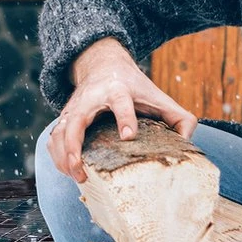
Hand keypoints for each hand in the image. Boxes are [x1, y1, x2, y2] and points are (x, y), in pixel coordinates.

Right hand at [48, 37, 197, 181]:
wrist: (103, 64)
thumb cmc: (134, 86)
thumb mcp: (158, 96)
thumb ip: (179, 118)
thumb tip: (188, 143)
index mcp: (118, 90)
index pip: (121, 101)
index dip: (125, 117)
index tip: (128, 135)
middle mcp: (92, 98)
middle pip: (77, 119)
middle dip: (75, 146)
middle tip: (81, 170)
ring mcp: (75, 107)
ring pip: (60, 131)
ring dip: (62, 156)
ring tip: (76, 176)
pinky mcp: (65, 116)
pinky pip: (54, 137)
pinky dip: (56, 155)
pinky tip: (67, 171)